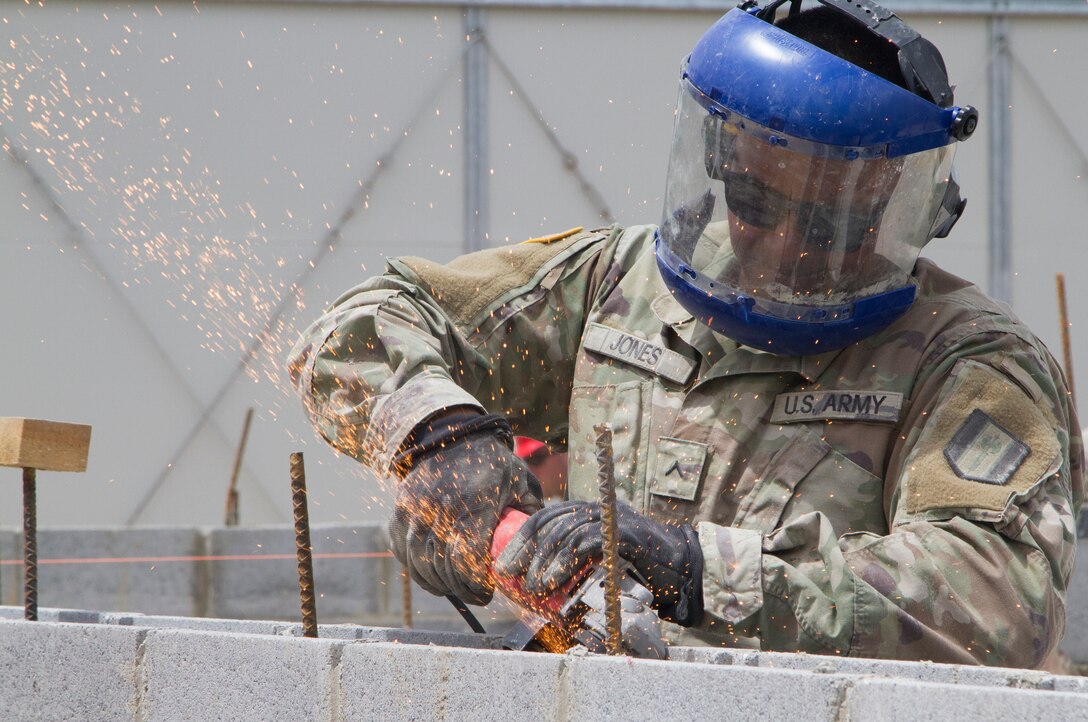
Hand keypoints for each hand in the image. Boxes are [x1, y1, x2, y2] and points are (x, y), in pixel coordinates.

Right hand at [389, 411, 542, 604]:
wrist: (449, 436)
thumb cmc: (489, 463)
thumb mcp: (519, 481)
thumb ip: (529, 514)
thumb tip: (542, 547)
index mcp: (474, 503)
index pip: (467, 558)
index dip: (476, 583)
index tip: (488, 591)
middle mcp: (439, 508)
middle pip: (444, 567)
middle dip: (462, 588)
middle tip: (477, 594)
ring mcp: (414, 511)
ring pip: (421, 565)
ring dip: (440, 583)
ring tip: (457, 586)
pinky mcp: (399, 513)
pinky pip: (405, 554)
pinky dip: (419, 569)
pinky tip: (436, 575)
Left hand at [495, 500, 703, 625]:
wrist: (686, 572)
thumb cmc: (643, 574)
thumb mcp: (602, 564)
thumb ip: (576, 565)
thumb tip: (539, 584)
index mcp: (590, 512)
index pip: (548, 517)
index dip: (523, 539)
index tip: (505, 563)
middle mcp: (599, 509)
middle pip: (551, 522)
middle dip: (526, 550)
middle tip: (511, 576)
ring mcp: (612, 519)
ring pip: (565, 533)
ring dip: (544, 563)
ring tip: (533, 588)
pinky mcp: (624, 534)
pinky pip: (586, 544)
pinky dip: (565, 564)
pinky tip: (554, 583)